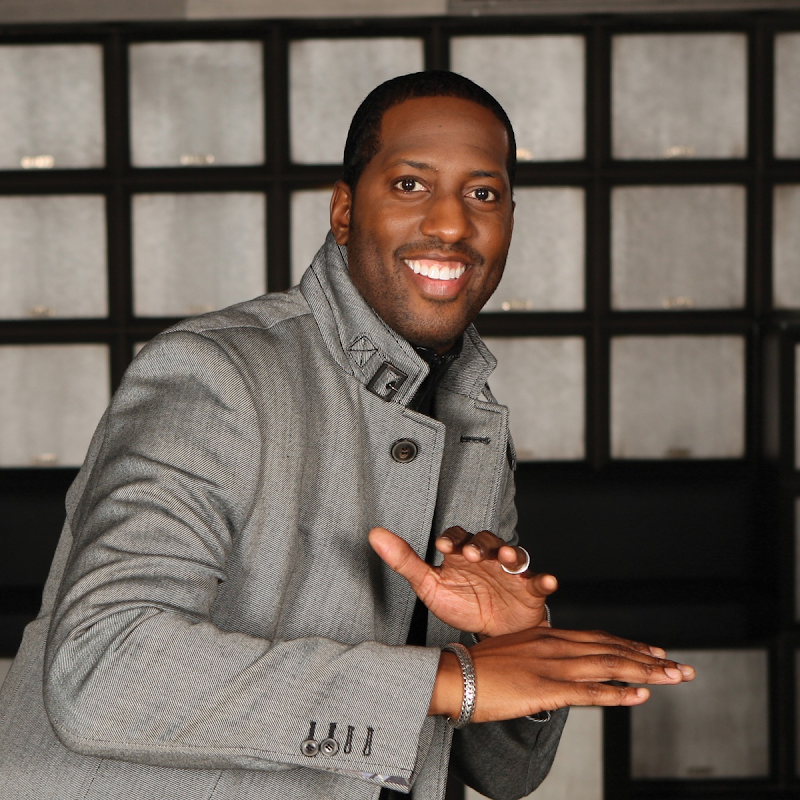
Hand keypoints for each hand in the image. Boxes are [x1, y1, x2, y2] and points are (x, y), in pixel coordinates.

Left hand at [369, 526, 555, 636]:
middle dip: (480, 545)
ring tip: (506, 558)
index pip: (457, 537)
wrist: (492, 636)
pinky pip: (540, 581)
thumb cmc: (460, 604)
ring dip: (511, 553)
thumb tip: (374, 534)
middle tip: (471, 554)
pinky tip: (548, 581)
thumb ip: (404, 560)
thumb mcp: (429, 585)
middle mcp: (487, 558)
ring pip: (513, 555)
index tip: (442, 548)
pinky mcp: (531, 590)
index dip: (452, 540)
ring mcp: (511, 573)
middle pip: (486, 541)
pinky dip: (545, 579)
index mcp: (463, 555)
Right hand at [429, 626, 695, 720]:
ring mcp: (551, 665)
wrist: (451, 674)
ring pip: (608, 666)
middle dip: (649, 659)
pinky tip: (639, 695)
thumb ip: (538, 658)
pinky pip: (589, 691)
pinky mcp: (545, 687)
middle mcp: (554, 645)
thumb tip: (556, 673)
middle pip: (611, 649)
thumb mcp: (513, 654)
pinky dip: (617, 693)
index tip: (654, 651)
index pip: (598, 639)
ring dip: (645, 672)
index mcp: (546, 635)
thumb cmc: (476, 668)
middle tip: (680, 667)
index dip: (629, 645)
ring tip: (674, 677)